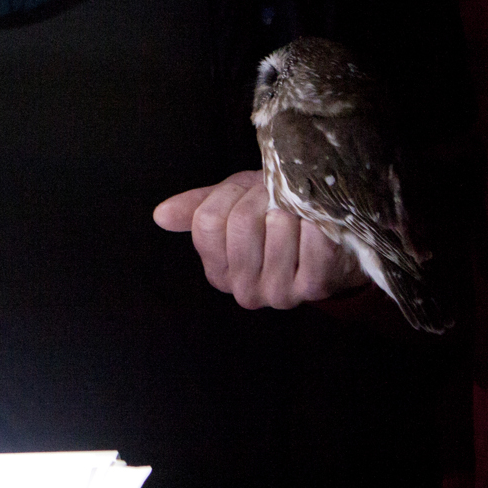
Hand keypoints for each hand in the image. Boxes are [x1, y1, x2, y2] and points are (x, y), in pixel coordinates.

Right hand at [153, 169, 369, 308]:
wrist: (327, 239)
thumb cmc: (276, 217)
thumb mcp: (233, 206)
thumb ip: (198, 209)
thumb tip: (160, 215)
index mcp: (217, 272)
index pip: (207, 222)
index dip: (231, 197)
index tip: (249, 195)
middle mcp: (243, 290)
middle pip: (240, 223)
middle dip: (262, 198)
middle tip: (278, 198)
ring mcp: (279, 293)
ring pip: (276, 227)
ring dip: (292, 207)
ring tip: (299, 211)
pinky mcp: (315, 287)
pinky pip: (312, 242)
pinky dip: (317, 221)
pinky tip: (319, 223)